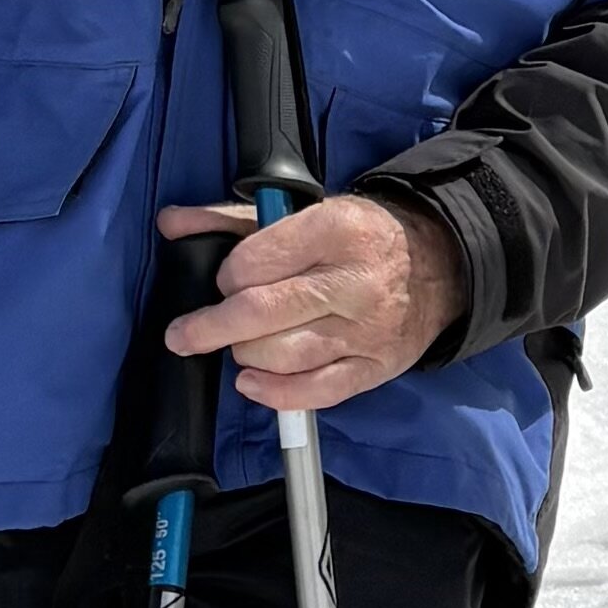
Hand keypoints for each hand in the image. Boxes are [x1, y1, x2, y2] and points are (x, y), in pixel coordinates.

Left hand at [156, 189, 464, 410]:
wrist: (436, 265)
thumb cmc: (357, 237)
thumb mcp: (301, 213)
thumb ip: (232, 220)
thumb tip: (172, 224)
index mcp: (335, 230)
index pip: (254, 263)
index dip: (227, 277)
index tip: (226, 281)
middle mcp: (354, 282)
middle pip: (261, 313)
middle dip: (211, 328)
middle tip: (185, 334)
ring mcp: (367, 330)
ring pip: (282, 355)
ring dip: (246, 355)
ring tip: (241, 345)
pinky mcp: (376, 367)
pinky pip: (316, 392)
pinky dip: (275, 394)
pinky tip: (251, 382)